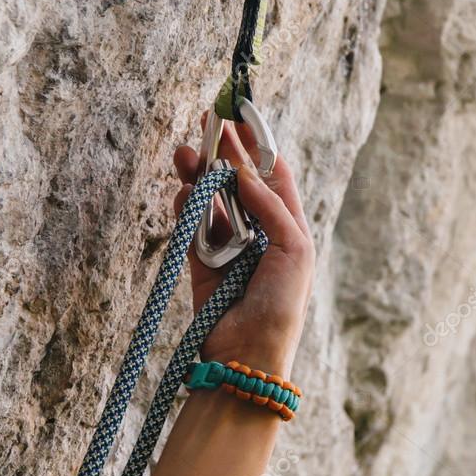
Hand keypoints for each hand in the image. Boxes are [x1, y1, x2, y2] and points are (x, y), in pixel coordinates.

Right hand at [173, 113, 314, 379]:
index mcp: (289, 228)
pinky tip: (182, 191)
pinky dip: (186, 208)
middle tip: (205, 123)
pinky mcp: (201, 264)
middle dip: (222, 153)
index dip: (257, 147)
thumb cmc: (281, 305)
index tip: (240, 119)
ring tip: (185, 154)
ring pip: (210, 201)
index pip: (273, 176)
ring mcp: (229, 248)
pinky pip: (191, 228)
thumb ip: (269, 207)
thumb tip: (242, 172)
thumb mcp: (292, 249)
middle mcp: (259, 234)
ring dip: (198, 176)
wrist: (248, 356)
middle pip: (238, 183)